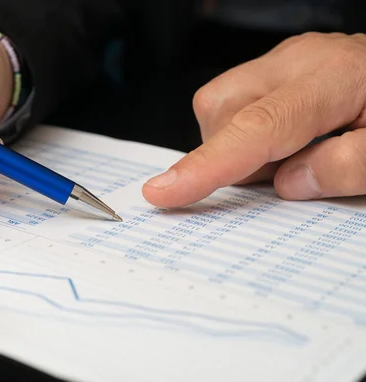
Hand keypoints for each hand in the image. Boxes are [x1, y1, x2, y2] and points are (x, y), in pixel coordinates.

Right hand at [142, 32, 365, 206]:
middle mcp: (299, 61)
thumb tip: (289, 183)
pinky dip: (252, 136)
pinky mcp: (281, 70)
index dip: (206, 165)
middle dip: (231, 152)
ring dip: (242, 146)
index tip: (163, 191)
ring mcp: (287, 61)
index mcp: (331, 79)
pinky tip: (288, 142)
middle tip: (282, 173)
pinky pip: (237, 104)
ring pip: (220, 107)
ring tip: (292, 156)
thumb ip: (346, 169)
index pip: (254, 128)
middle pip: (219, 108)